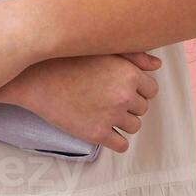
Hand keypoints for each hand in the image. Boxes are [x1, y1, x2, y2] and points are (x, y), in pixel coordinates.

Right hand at [0, 52, 161, 153]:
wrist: (38, 78)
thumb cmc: (70, 59)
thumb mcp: (104, 50)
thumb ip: (135, 56)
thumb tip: (157, 65)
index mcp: (129, 74)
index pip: (151, 90)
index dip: (137, 89)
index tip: (122, 88)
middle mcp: (124, 95)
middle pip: (142, 109)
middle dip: (130, 105)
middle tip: (109, 99)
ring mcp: (111, 116)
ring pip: (134, 127)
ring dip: (123, 122)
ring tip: (104, 113)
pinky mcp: (96, 133)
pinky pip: (121, 145)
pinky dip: (116, 140)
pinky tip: (104, 130)